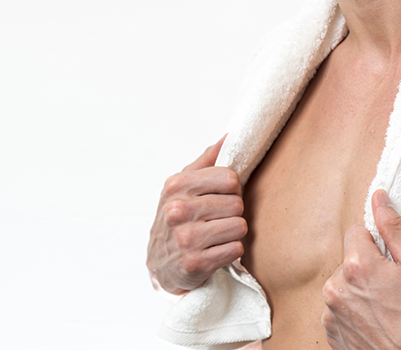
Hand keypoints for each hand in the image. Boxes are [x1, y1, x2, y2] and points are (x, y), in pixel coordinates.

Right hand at [146, 135, 246, 294]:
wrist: (161, 264)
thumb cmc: (179, 217)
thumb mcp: (184, 185)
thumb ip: (208, 160)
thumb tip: (230, 135)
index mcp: (176, 186)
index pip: (230, 178)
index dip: (232, 188)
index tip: (222, 195)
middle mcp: (177, 210)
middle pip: (236, 203)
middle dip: (233, 212)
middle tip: (218, 218)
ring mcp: (185, 239)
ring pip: (239, 226)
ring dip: (234, 232)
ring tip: (218, 234)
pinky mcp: (195, 264)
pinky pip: (235, 249)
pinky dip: (231, 251)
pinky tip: (215, 250)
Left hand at [321, 190, 400, 349]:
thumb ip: (394, 227)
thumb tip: (379, 198)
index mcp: (356, 265)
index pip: (356, 232)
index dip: (377, 245)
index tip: (390, 263)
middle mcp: (336, 287)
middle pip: (348, 259)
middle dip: (366, 267)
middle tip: (391, 287)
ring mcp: (330, 313)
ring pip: (342, 284)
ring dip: (358, 290)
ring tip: (384, 307)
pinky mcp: (331, 332)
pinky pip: (338, 309)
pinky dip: (352, 312)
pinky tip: (374, 321)